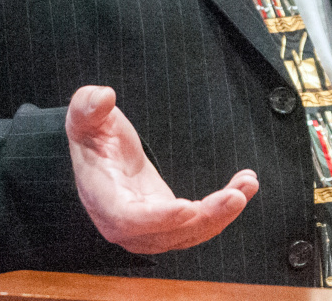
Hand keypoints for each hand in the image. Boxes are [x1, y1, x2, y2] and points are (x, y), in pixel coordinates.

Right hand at [66, 85, 257, 252]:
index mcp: (103, 198)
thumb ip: (88, 105)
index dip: (157, 219)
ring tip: (247, 186)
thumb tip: (103, 97)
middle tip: (235, 197)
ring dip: (221, 214)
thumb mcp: (84, 114)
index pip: (128, 219)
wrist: (100, 154)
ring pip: (189, 233)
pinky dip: (221, 209)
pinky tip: (243, 186)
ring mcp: (149, 227)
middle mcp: (125, 223)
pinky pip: (197, 224)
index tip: (185, 209)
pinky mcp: (168, 222)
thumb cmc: (91, 134)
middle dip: (205, 219)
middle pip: (167, 234)